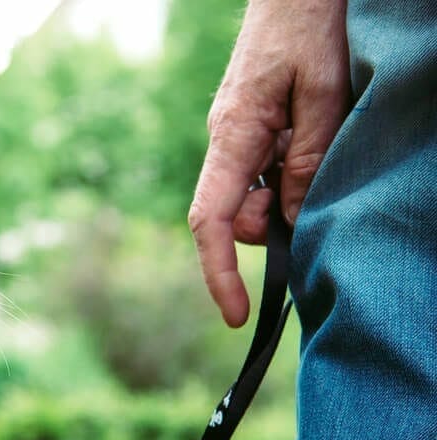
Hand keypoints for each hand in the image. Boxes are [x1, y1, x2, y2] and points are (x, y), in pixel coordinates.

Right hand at [188, 0, 350, 326]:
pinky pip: (265, 173)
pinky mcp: (254, 128)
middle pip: (235, 216)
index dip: (220, 273)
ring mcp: (239, 135)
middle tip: (317, 192)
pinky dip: (290, 177)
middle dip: (272, 226)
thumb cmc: (311, 24)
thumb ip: (306, 160)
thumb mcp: (324, 93)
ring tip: (322, 144)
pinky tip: (314, 137)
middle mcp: (226, 141)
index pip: (210, 221)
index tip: (238, 315)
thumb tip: (292, 221)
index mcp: (233, 135)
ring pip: (254, 197)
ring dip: (288, 195)